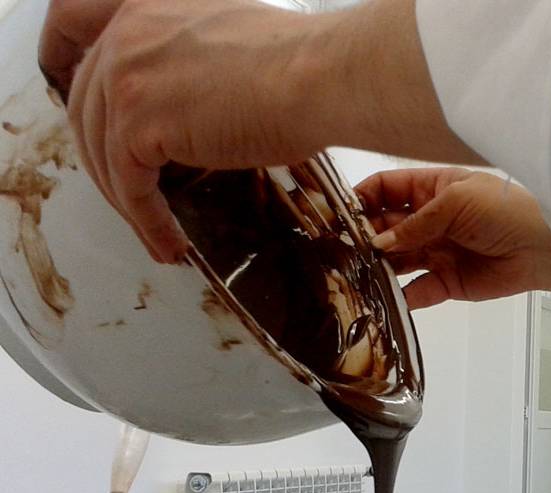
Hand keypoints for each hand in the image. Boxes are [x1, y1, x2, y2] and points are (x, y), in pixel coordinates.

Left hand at [39, 0, 479, 263]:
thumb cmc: (300, 65)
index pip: (74, 23)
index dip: (64, 62)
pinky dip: (146, 222)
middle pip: (85, 105)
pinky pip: (128, 185)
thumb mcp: (228, 45)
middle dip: (104, 158)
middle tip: (130, 193)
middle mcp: (126, 33)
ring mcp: (126, 77)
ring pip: (101, 152)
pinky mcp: (138, 125)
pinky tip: (168, 243)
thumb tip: (196, 106)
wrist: (318, 79)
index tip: (69, 91)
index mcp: (145, 3)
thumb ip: (191, 64)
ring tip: (155, 231)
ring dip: (127, 201)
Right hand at [357, 168, 550, 309]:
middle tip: (336, 251)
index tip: (338, 215)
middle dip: (363, 237)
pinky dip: (397, 296)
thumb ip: (414, 224)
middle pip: (385, 227)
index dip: (362, 199)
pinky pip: (415, 290)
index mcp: (430, 189)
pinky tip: (377, 299)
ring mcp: (434, 252)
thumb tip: (377, 243)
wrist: (542, 248)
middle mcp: (428, 220)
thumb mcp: (456, 202)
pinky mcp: (444, 283)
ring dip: (376, 267)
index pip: (385, 189)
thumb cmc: (502, 210)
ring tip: (350, 276)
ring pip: (395, 260)